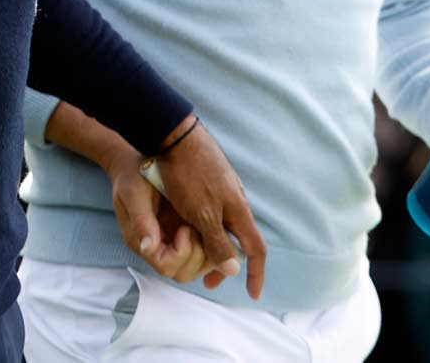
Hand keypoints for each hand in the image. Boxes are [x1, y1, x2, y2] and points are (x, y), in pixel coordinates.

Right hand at [105, 152, 213, 284]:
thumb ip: (141, 221)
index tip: (186, 229)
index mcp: (143, 241)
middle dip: (197, 255)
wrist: (138, 160)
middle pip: (183, 272)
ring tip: (206, 225)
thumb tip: (147, 247)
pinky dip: (212, 242)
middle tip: (200, 228)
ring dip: (207, 250)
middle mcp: (158, 246)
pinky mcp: (184, 231)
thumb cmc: (133, 175)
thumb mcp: (133, 194)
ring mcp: (172, 240)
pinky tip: (213, 223)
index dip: (180, 254)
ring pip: (196, 264)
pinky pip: (203, 248)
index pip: (166, 266)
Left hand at [150, 116, 268, 298]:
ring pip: (225, 226)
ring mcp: (224, 188)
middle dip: (226, 263)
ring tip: (196, 257)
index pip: (256, 248)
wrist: (173, 135)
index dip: (256, 274)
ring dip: (214, 246)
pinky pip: (215, 213)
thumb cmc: (187, 176)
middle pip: (239, 240)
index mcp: (239, 210)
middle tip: (208, 280)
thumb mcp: (201, 215)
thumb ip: (218, 242)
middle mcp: (236, 200)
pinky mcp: (210, 181)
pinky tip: (191, 230)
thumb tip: (234, 269)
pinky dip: (206, 230)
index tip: (253, 294)